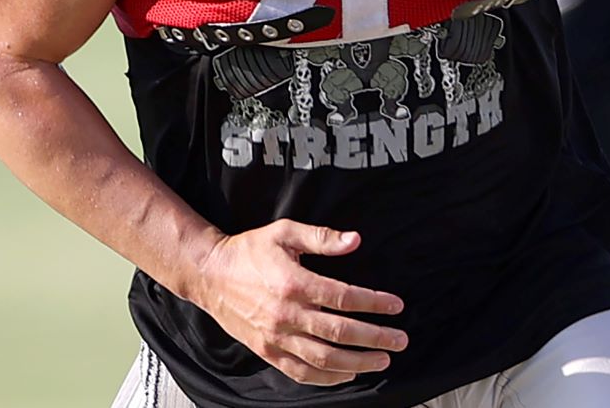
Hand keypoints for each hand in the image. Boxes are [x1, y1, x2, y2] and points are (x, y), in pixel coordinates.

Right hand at [190, 220, 407, 385]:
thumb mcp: (286, 232)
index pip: (344, 297)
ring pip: (322, 358)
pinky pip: (299, 372)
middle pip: (339, 332)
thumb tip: (355, 239)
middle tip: (399, 340)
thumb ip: (322, 237)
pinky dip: (325, 377)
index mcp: (294, 284)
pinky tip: (346, 374)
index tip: (396, 307)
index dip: (374, 304)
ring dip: (356, 362)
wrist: (209, 275)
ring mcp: (275, 337)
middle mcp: (286, 314)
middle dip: (375, 338)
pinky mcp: (266, 351)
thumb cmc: (249, 251)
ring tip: (381, 361)